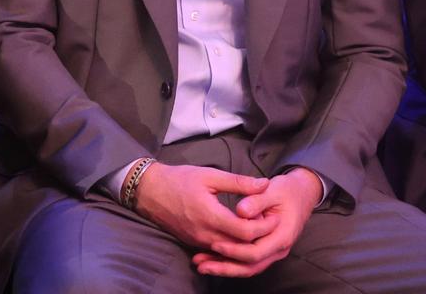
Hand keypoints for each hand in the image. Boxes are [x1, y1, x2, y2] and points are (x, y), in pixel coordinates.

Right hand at [134, 163, 278, 252]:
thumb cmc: (180, 180)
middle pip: (240, 245)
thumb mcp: (210, 175)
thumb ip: (238, 182)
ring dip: (246, 240)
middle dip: (259, 235)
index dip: (263, 226)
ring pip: (229, 250)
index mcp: (210, 216)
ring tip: (260, 223)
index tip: (275, 215)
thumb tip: (264, 184)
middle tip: (273, 220)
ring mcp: (198, 241)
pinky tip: (242, 230)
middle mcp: (204, 234)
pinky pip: (218, 249)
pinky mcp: (194, 243)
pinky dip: (233, 243)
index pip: (245, 232)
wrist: (150, 192)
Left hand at [191, 167, 322, 277]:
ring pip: (247, 268)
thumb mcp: (273, 190)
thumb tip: (240, 211)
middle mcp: (279, 249)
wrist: (302, 194)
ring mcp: (273, 252)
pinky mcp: (265, 250)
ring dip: (224, 268)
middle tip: (201, 264)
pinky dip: (230, 262)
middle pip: (250, 267)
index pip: (255, 252)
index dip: (234, 251)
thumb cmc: (287, 190)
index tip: (215, 244)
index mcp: (282, 236)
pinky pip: (247, 262)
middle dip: (224, 267)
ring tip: (201, 265)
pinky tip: (212, 260)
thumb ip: (256, 200)